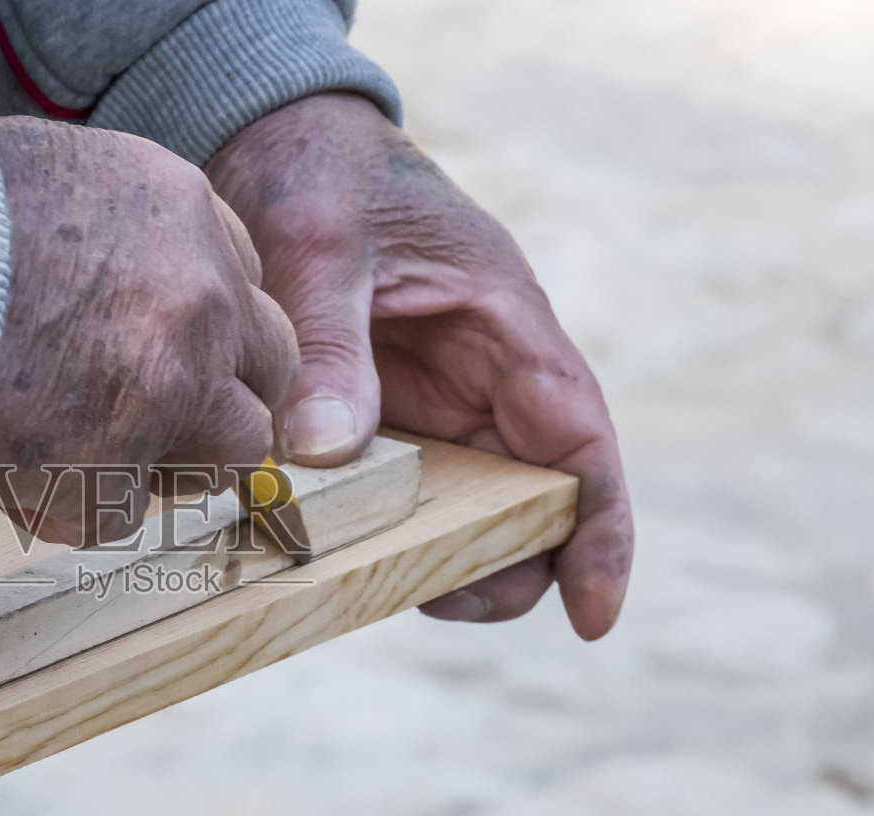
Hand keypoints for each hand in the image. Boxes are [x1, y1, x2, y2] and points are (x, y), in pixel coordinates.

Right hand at [0, 118, 298, 546]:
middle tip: (146, 423)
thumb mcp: (49, 182)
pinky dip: (72, 505)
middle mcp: (201, 296)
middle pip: (266, 372)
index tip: (162, 358)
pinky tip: (8, 467)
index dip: (204, 335)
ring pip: (230, 454)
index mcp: (185, 213)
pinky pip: (123, 514)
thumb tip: (123, 304)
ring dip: (166, 464)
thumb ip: (120, 241)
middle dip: (216, 404)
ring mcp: (168, 388)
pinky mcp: (113, 469)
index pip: (242, 290)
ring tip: (79, 452)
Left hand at [206, 93, 632, 638]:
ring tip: (387, 589)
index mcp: (504, 321)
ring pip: (469, 499)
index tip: (594, 617)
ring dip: (445, 554)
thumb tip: (325, 453)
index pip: (578, 439)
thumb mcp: (320, 247)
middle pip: (529, 491)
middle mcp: (483, 368)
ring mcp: (433, 392)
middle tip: (440, 604)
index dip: (598, 530)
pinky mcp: (381, 405)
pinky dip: (386, 527)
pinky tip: (342, 556)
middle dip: (507, 563)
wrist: (274, 139)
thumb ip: (329, 345)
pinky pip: (404, 483)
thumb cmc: (319, 172)